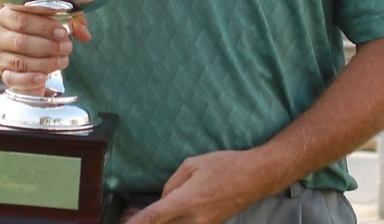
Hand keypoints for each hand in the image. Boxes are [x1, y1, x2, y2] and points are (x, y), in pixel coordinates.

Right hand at [0, 3, 90, 94]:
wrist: (14, 40)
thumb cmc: (37, 26)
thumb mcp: (54, 18)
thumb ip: (71, 22)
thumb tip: (85, 35)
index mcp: (7, 14)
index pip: (22, 18)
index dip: (44, 26)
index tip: (63, 32)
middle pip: (21, 41)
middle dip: (48, 46)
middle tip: (67, 48)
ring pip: (20, 61)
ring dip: (44, 63)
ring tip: (63, 61)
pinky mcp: (2, 72)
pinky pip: (12, 79)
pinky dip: (28, 80)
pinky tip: (43, 78)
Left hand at [124, 151, 269, 223]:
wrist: (255, 177)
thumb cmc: (224, 165)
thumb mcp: (192, 164)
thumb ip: (173, 184)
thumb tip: (164, 199)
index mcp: (186, 201)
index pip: (154, 217)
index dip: (137, 223)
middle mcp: (193, 219)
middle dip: (146, 223)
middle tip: (128, 216)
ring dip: (161, 222)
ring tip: (150, 213)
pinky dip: (173, 222)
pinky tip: (168, 214)